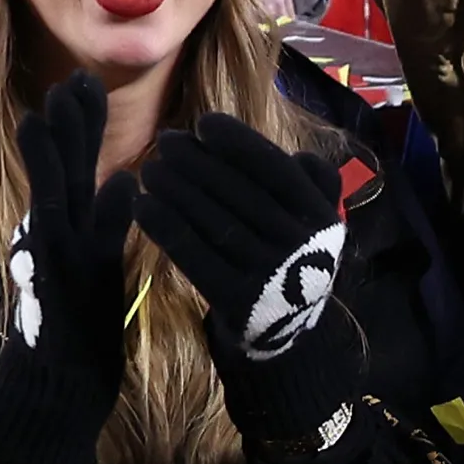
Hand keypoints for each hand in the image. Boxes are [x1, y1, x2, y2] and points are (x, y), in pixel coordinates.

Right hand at [0, 72, 135, 463]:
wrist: (51, 397)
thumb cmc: (74, 338)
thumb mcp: (87, 273)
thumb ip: (92, 232)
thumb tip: (112, 190)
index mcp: (58, 234)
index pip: (65, 170)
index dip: (72, 129)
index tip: (79, 85)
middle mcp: (52, 241)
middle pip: (58, 169)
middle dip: (66, 123)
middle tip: (74, 77)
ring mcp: (61, 263)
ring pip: (61, 194)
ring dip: (66, 149)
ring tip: (63, 103)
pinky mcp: (77, 291)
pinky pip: (95, 245)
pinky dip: (110, 212)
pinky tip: (126, 182)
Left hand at [135, 114, 355, 446]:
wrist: (287, 339)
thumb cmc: (292, 262)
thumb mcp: (317, 225)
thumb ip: (316, 186)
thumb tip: (301, 156)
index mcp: (322, 217)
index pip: (276, 170)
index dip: (239, 143)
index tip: (204, 124)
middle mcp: (299, 244)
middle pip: (239, 192)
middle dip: (198, 162)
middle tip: (166, 142)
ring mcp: (269, 274)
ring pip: (214, 220)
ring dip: (176, 190)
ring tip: (148, 169)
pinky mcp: (237, 301)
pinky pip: (194, 255)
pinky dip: (166, 227)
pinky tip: (141, 206)